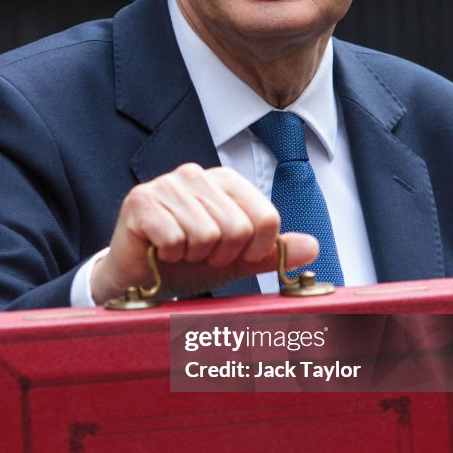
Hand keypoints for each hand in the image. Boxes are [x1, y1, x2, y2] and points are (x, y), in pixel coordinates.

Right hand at [90, 163, 318, 302]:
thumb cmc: (188, 264)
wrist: (140, 277)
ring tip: (180, 252)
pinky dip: (169, 255)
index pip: (266, 219)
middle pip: (238, 228)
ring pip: (206, 234)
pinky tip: (159, 250)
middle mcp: (198, 175)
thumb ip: (273, 252)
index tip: (231, 255)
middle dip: (221, 255)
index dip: (253, 251)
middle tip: (200, 255)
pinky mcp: (140, 200)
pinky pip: (175, 238)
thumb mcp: (238, 260)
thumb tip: (312, 247)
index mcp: (227, 182)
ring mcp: (167, 184)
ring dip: (193, 256)